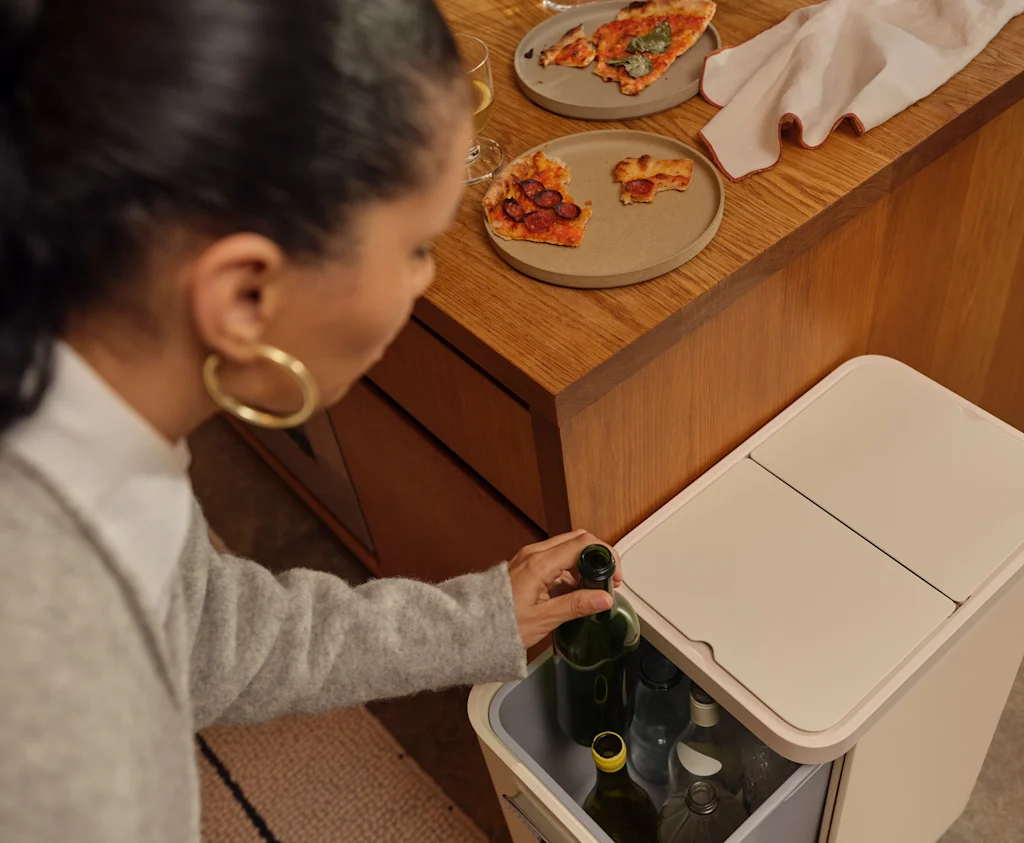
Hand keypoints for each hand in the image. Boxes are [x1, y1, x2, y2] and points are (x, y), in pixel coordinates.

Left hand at [509, 529, 622, 648]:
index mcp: (540, 564)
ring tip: (591, 590)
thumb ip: (576, 606)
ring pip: (567, 547)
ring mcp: (529, 557)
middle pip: (577, 540)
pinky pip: (555, 558)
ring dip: (584, 564)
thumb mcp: (543, 619)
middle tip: (609, 579)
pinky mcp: (526, 564)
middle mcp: (534, 554)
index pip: (583, 543)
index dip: (606, 555)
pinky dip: (569, 570)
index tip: (615, 574)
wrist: (471, 626)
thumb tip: (604, 599)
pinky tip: (572, 592)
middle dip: (598, 556)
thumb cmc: (500, 625)